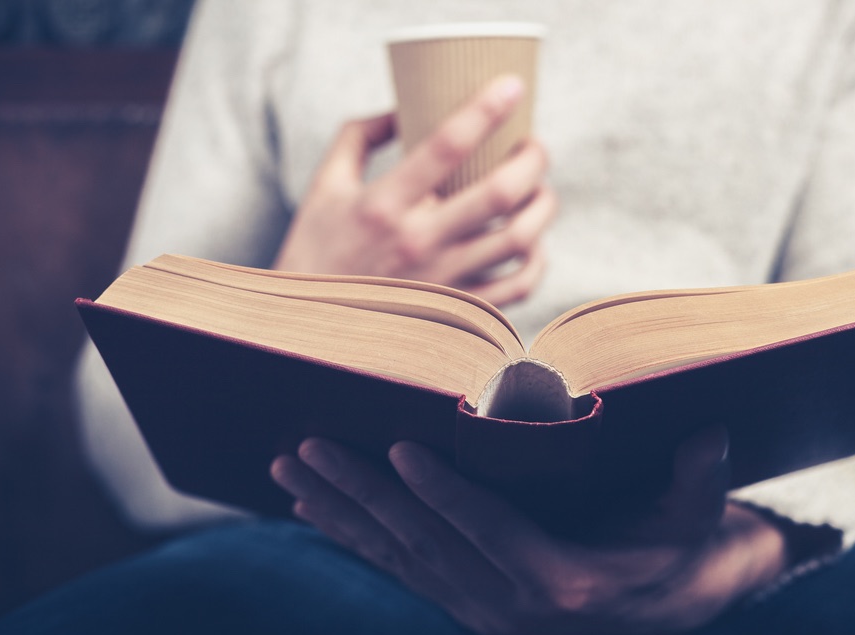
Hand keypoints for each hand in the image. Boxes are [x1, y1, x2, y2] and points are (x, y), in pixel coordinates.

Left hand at [271, 426, 788, 634]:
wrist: (661, 603)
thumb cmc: (673, 543)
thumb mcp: (693, 516)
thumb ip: (697, 479)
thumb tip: (712, 433)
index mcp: (562, 579)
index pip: (491, 529)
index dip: (445, 492)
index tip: (399, 448)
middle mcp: (508, 602)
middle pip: (425, 540)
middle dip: (363, 492)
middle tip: (309, 446)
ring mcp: (478, 607)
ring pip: (397, 555)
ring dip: (340, 510)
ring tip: (289, 468)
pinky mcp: (461, 601)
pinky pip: (397, 567)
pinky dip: (352, 535)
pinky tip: (311, 505)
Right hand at [273, 75, 555, 306]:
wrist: (311, 328)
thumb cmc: (318, 250)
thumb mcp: (324, 186)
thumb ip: (358, 136)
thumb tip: (403, 106)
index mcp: (383, 204)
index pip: (445, 145)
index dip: (485, 109)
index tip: (511, 86)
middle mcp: (418, 242)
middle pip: (499, 192)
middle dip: (532, 159)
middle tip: (534, 146)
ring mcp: (443, 280)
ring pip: (520, 239)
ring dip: (543, 206)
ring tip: (541, 190)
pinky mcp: (458, 310)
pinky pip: (518, 287)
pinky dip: (537, 261)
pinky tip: (532, 244)